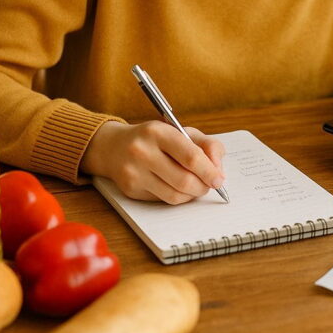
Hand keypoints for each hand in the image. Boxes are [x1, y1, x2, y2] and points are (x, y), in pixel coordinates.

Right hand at [80, 120, 224, 203]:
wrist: (113, 147)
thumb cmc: (154, 138)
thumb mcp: (180, 131)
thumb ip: (206, 145)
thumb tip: (218, 169)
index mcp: (158, 131)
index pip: (190, 156)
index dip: (209, 171)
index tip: (219, 179)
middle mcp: (143, 151)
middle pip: (184, 180)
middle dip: (203, 186)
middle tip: (210, 185)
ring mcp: (134, 172)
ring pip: (175, 195)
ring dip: (192, 194)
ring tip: (196, 186)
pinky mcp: (130, 189)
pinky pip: (163, 200)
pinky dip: (177, 197)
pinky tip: (178, 188)